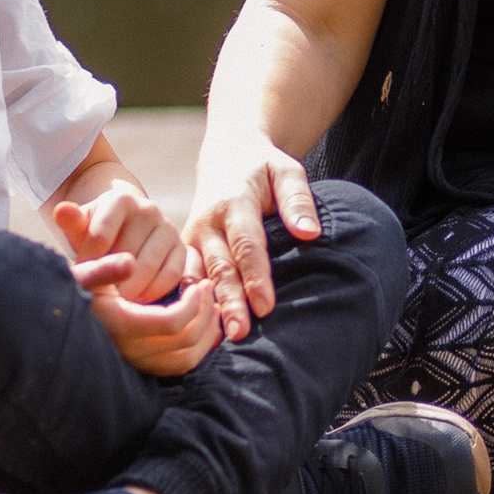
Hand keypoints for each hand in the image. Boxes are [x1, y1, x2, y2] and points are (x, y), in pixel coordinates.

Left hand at [52, 183, 184, 304]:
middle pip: (125, 255)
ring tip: (115, 299)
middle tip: (99, 294)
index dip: (89, 262)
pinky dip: (153, 293)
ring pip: (148, 268)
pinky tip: (137, 298)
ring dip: (130, 290)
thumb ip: (72, 223)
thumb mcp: (81, 229)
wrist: (126, 232)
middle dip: (110, 279)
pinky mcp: (182, 248)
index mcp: (120, 200)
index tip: (84, 273)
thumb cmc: (97, 235)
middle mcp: (148, 209)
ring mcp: (168, 228)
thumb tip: (60, 210)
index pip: (100, 237)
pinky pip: (170, 276)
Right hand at [78, 262, 218, 374]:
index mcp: (121, 326)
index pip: (172, 322)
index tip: (197, 283)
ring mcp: (135, 363)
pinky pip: (177, 367)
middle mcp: (129, 351)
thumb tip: (129, 261)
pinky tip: (203, 326)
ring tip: (212, 307)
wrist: (57, 318)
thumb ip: (105, 268)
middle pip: (186, 340)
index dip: (193, 304)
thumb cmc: (71, 290)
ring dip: (206, 333)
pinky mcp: (139, 367)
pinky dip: (197, 348)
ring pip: (186, 359)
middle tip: (208, 287)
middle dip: (204, 313)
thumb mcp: (82, 274)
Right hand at [184, 130, 320, 340]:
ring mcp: (190, 236)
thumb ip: (297, 200)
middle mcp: (206, 222)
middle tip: (240, 333)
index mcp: (233, 202)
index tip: (266, 306)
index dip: (255, 276)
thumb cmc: (263, 167)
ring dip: (206, 308)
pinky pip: (184, 279)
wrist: (228, 154)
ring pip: (197, 277)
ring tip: (218, 339)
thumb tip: (310, 234)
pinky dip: (190, 303)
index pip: (246, 244)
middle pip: (219, 267)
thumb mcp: (286, 170)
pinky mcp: (183, 248)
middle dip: (230, 301)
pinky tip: (199, 330)